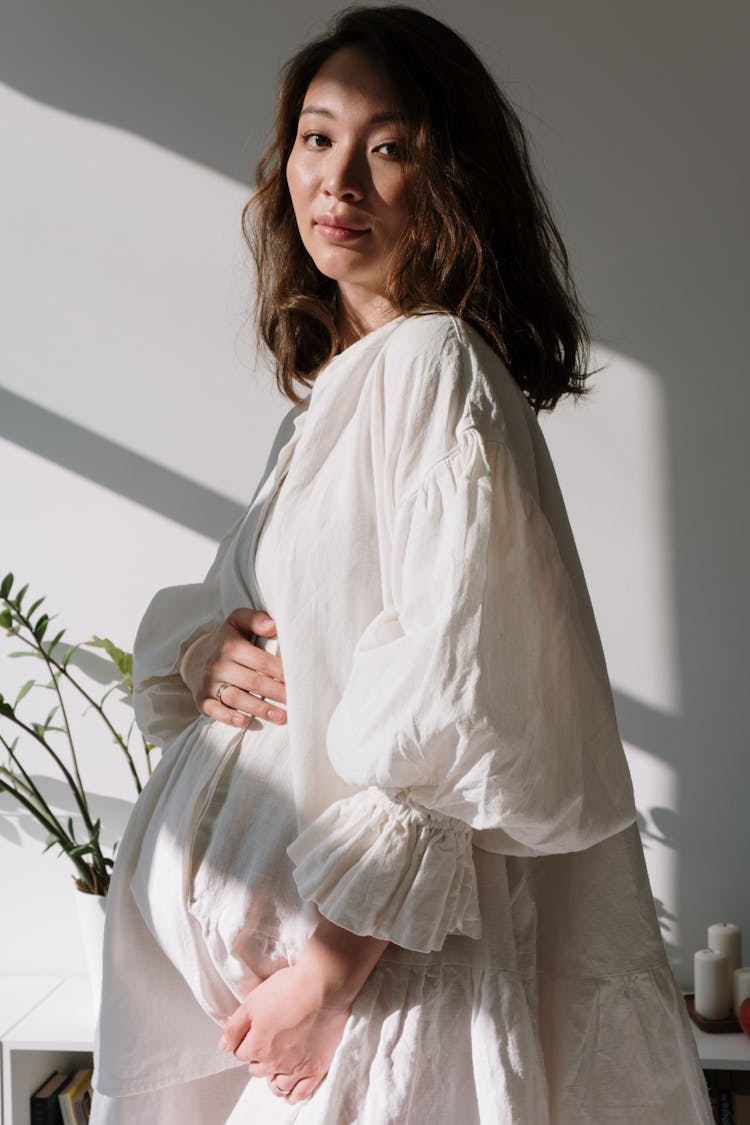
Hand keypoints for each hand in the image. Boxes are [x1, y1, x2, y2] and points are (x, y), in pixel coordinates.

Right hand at [179, 608, 286, 726]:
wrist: (195, 656)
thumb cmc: (227, 640)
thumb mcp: (238, 621)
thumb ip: (256, 619)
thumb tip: (273, 626)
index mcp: (231, 645)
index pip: (261, 661)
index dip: (281, 672)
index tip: (298, 680)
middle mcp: (219, 665)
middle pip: (253, 682)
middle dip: (277, 693)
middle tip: (297, 703)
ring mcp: (210, 683)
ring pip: (237, 698)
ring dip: (260, 709)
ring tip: (282, 717)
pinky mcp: (202, 699)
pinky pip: (214, 710)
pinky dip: (228, 717)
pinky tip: (244, 722)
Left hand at [218, 964, 349, 1104]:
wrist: (323, 986)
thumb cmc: (289, 988)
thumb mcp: (252, 1001)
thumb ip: (234, 1027)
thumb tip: (223, 1046)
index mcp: (256, 1046)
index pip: (241, 1054)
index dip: (246, 1041)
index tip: (255, 1031)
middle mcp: (274, 1062)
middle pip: (258, 1069)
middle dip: (259, 1057)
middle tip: (270, 1040)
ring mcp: (296, 1068)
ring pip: (277, 1084)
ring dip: (274, 1076)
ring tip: (279, 1063)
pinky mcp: (316, 1069)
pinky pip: (300, 1093)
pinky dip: (293, 1093)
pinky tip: (291, 1087)